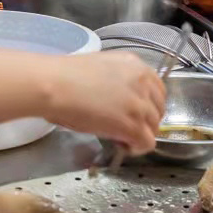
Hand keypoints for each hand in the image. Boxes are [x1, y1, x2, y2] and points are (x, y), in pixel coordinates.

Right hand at [41, 52, 164, 155]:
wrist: (54, 85)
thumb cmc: (65, 75)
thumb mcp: (102, 67)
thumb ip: (119, 80)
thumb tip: (118, 98)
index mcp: (136, 65)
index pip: (157, 90)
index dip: (146, 105)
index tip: (133, 113)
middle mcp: (144, 82)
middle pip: (158, 109)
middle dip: (145, 120)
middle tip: (125, 127)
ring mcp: (140, 105)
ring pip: (154, 127)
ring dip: (140, 134)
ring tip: (121, 138)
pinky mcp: (133, 125)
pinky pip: (147, 143)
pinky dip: (137, 148)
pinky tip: (123, 146)